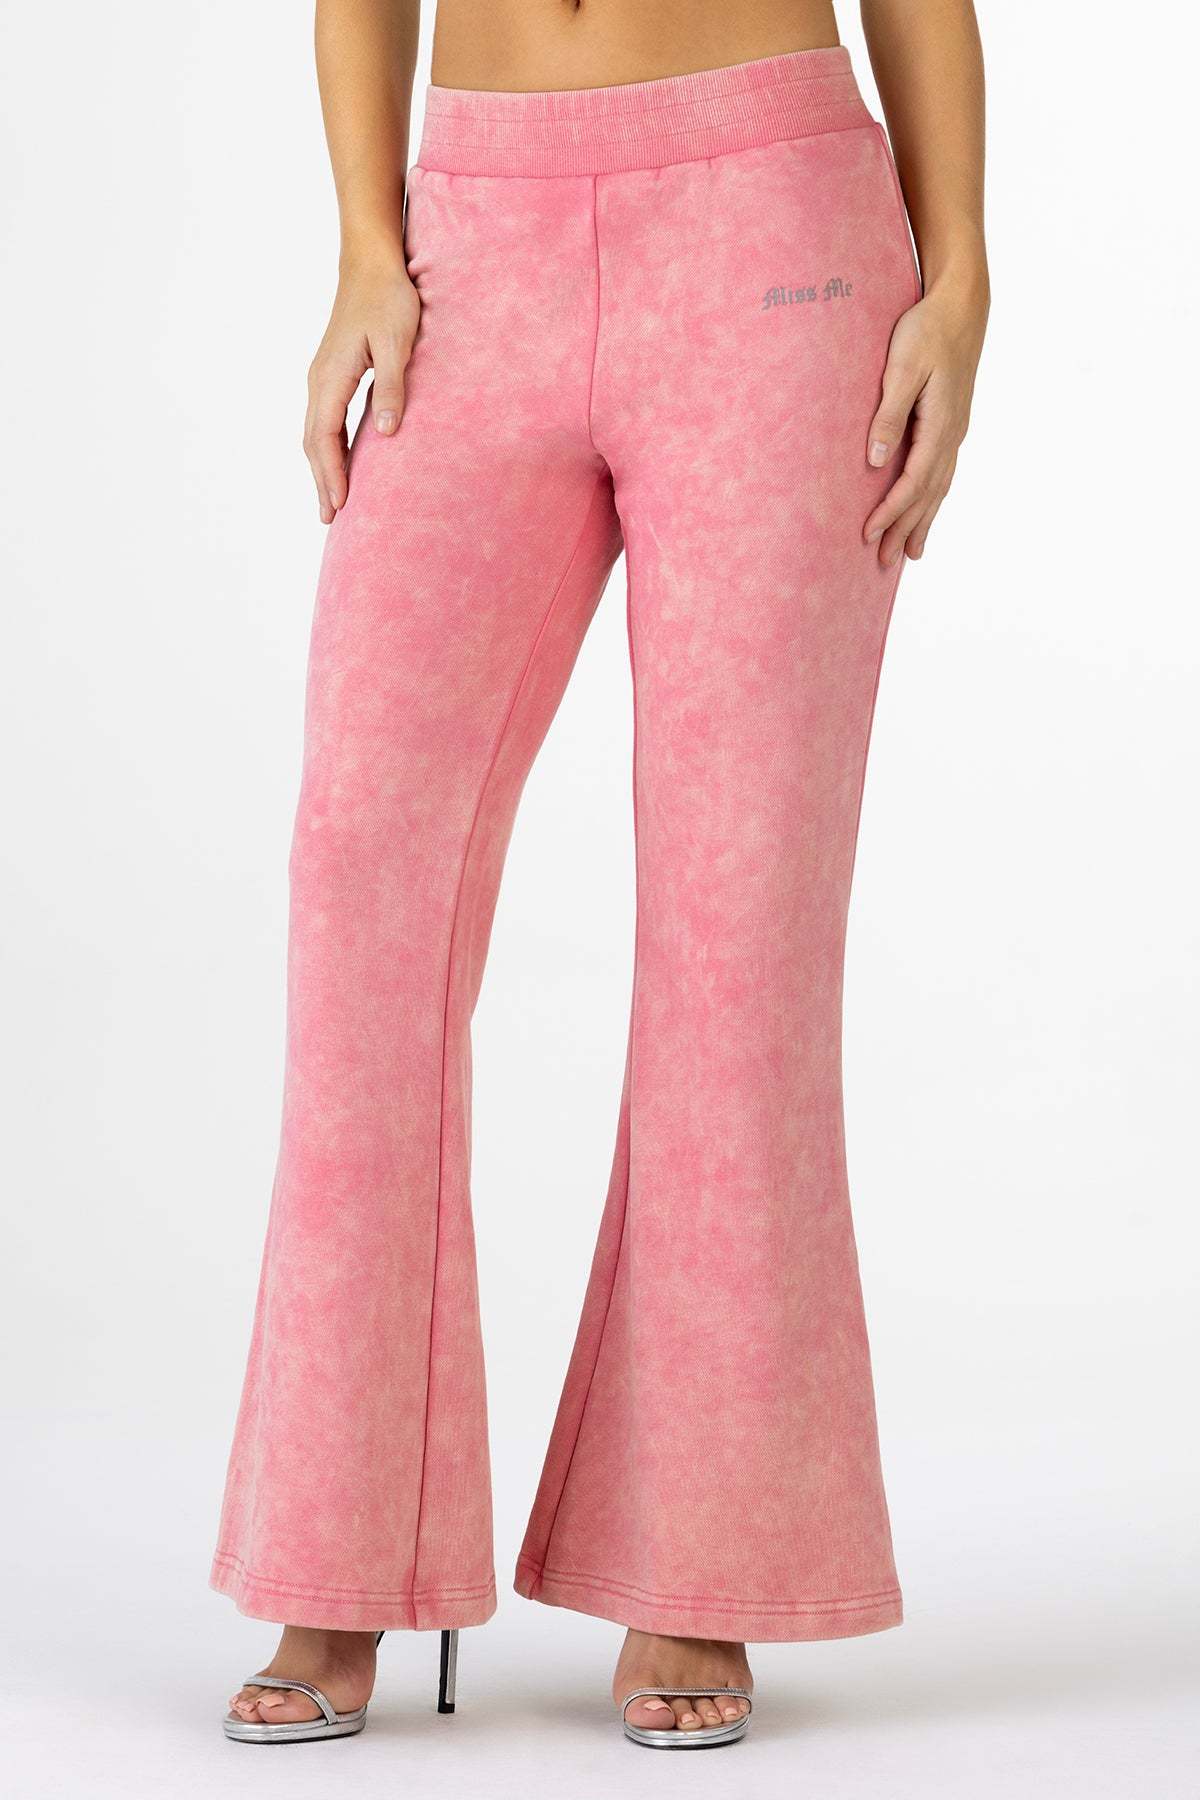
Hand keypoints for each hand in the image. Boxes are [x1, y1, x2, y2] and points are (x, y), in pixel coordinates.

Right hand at [303, 248, 420, 523]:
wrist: (371, 262)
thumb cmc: (389, 298)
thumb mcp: (398, 341)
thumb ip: (392, 386)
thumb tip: (386, 432)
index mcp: (331, 375)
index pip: (324, 436)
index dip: (331, 473)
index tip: (339, 504)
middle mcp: (319, 379)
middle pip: (313, 441)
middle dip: (321, 481)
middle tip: (329, 519)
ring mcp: (322, 376)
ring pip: (315, 432)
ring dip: (322, 468)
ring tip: (331, 502)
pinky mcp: (332, 373)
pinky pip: (324, 420)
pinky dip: (328, 448)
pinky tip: (339, 463)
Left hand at [863, 278, 987, 564]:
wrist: (961, 305)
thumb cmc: (927, 330)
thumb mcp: (902, 368)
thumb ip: (889, 416)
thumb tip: (876, 462)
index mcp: (941, 425)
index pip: (912, 482)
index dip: (890, 512)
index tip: (868, 535)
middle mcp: (952, 435)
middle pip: (928, 495)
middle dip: (906, 529)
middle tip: (885, 563)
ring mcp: (956, 430)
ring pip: (938, 488)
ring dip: (922, 521)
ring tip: (911, 553)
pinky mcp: (952, 423)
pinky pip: (942, 472)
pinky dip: (933, 498)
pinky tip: (926, 509)